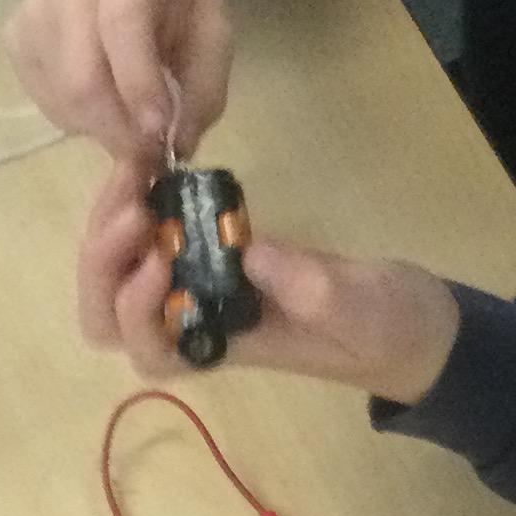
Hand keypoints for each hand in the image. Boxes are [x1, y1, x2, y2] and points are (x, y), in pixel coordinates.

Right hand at [5, 0, 232, 155]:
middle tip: (152, 155)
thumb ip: (205, 90)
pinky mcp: (14, 36)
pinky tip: (103, 97)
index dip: (139, 88)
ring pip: (62, 101)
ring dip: (103, 129)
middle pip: (81, 80)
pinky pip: (46, 102)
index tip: (161, 137)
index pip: (122, 29)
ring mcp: (32, 11)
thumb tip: (178, 149)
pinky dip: (79, 120)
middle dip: (121, 132)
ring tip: (132, 118)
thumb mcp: (214, 32)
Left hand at [78, 164, 463, 402]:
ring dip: (111, 226)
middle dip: (102, 262)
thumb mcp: (362, 312)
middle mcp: (199, 324)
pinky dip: (138, 205)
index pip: (147, 347)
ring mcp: (202, 288)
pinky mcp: (215, 254)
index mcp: (224, 349)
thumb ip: (313, 291)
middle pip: (109, 318)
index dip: (135, 304)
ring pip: (119, 274)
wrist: (413, 323)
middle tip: (131, 203)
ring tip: (136, 172)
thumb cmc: (388, 329)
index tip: (162, 251)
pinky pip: (150, 238)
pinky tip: (154, 166)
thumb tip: (251, 252)